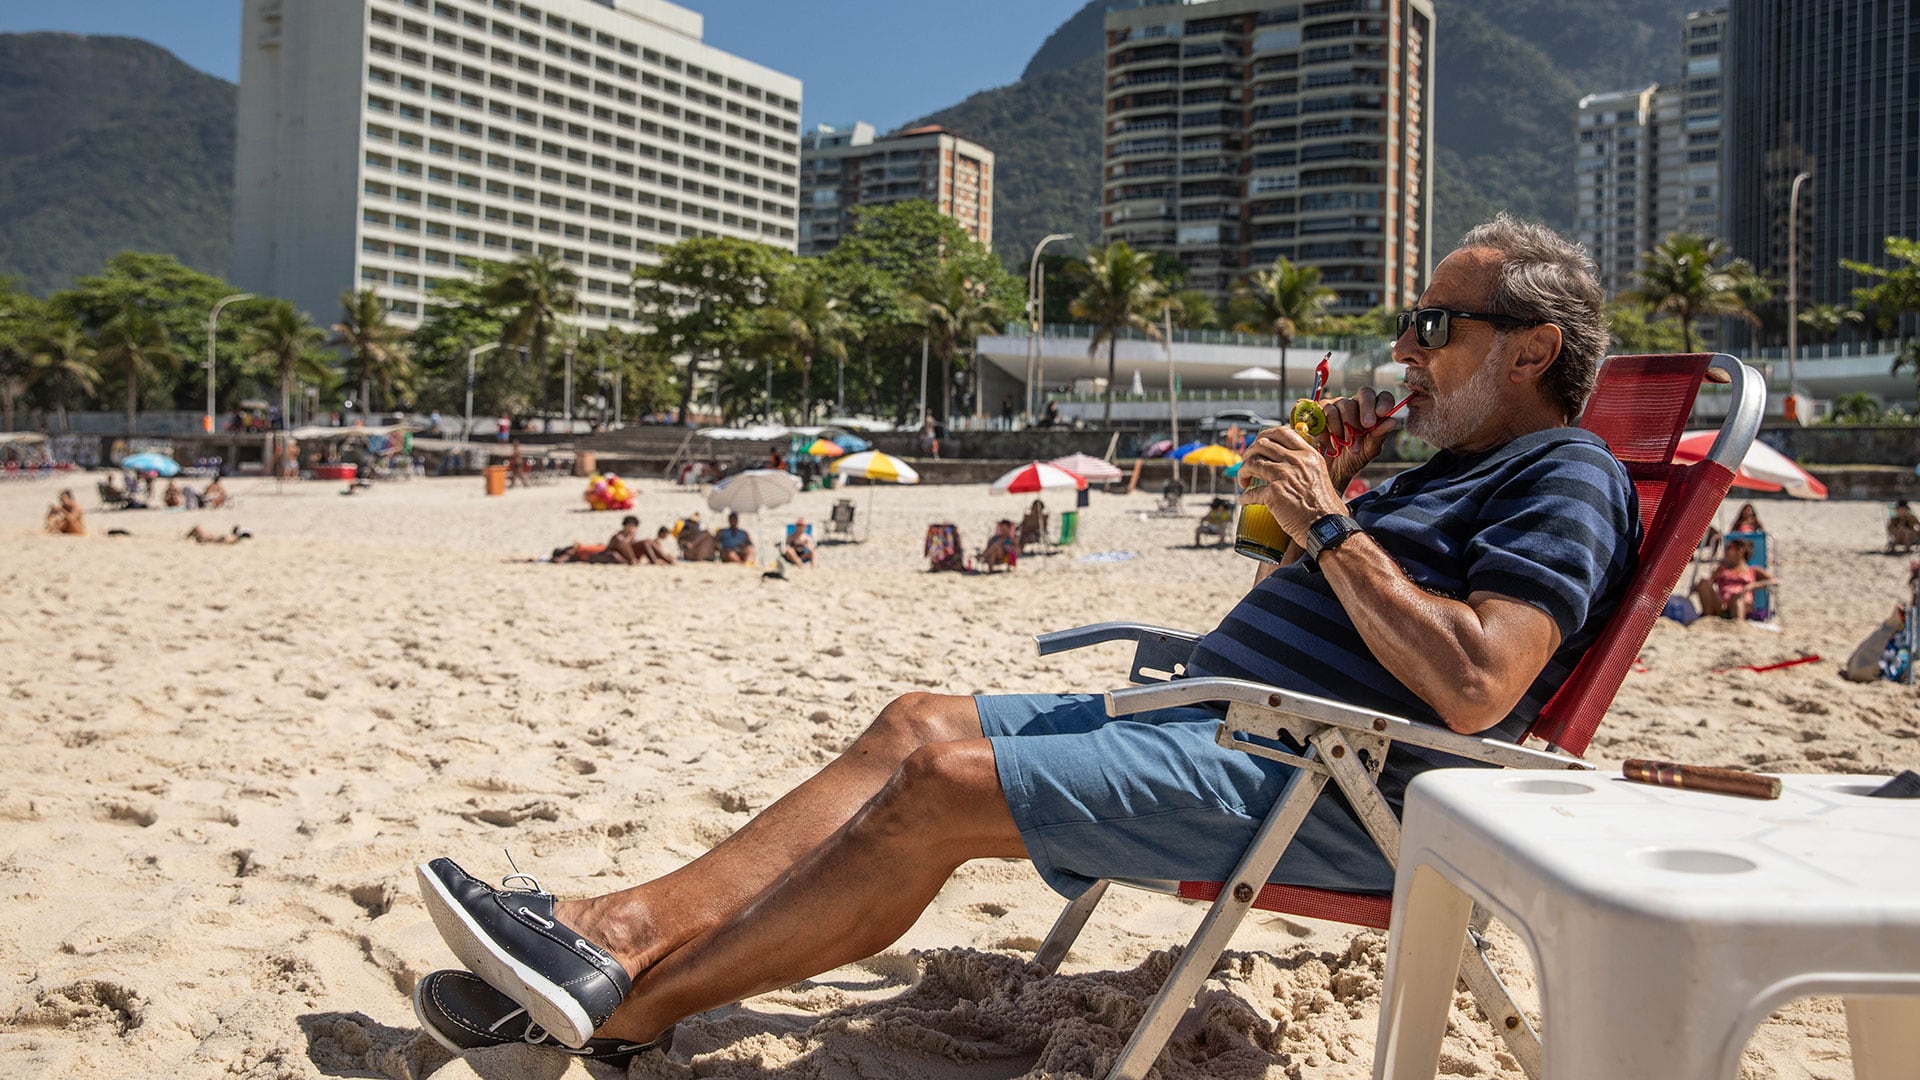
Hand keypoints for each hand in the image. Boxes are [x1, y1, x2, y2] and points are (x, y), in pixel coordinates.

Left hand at [1237, 423, 1345, 543]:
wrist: (1326, 527)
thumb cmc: (1325, 508)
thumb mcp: (1320, 476)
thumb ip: (1306, 467)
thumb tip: (1288, 465)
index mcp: (1309, 455)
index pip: (1283, 432)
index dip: (1265, 436)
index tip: (1258, 443)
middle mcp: (1296, 461)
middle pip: (1262, 445)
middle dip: (1249, 452)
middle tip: (1247, 462)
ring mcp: (1284, 475)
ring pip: (1252, 463)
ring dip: (1243, 471)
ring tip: (1243, 481)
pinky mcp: (1274, 493)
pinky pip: (1252, 492)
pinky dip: (1245, 497)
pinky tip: (1244, 500)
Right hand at [1319, 387, 1401, 484]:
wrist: (1331, 471)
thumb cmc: (1354, 458)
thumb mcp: (1369, 450)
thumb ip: (1379, 435)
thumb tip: (1392, 421)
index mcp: (1373, 411)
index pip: (1383, 397)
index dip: (1384, 401)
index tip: (1382, 413)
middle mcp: (1356, 404)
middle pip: (1364, 394)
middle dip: (1365, 411)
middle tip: (1364, 427)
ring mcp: (1337, 405)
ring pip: (1344, 404)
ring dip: (1345, 427)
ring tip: (1346, 445)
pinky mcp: (1319, 411)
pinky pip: (1325, 412)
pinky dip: (1330, 429)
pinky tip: (1331, 443)